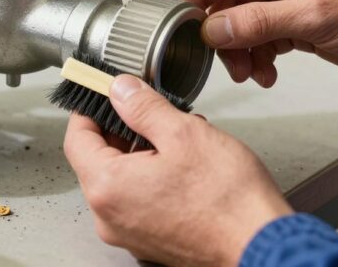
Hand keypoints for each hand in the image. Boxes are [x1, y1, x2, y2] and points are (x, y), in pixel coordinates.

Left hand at [64, 75, 291, 266]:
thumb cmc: (229, 201)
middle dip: (122, 128)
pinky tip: (184, 164)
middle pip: (97, 159)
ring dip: (142, 151)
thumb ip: (143, 107)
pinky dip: (152, 176)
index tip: (103, 91)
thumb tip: (120, 90)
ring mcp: (128, 232)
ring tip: (178, 136)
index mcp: (108, 187)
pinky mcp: (149, 241)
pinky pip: (138, 199)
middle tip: (151, 109)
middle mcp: (109, 216)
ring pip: (121, 178)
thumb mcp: (183, 133)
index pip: (76, 137)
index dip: (90, 108)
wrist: (261, 247)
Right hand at [180, 0, 337, 89]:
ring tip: (251, 72)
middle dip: (225, 32)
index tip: (182, 20)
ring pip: (244, 22)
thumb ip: (260, 22)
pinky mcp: (300, 23)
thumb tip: (214, 28)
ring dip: (241, 50)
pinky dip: (259, 57)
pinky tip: (267, 73)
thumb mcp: (318, 17)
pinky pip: (263, 38)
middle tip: (224, 59)